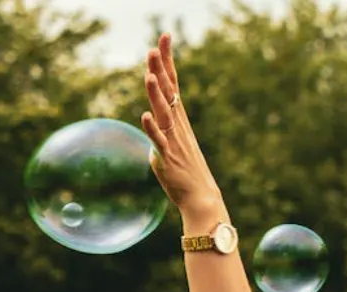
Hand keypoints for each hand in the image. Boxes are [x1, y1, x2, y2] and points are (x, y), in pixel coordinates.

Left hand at [140, 33, 223, 222]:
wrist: (201, 198)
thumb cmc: (186, 173)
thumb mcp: (172, 145)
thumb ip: (161, 131)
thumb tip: (152, 123)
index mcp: (178, 120)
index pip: (172, 83)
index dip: (167, 61)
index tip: (164, 38)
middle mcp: (177, 126)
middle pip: (169, 92)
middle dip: (161, 69)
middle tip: (155, 47)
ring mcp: (174, 141)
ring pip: (164, 113)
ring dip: (156, 95)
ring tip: (150, 75)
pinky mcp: (168, 159)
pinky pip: (159, 141)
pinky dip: (152, 128)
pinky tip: (145, 115)